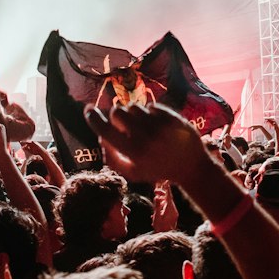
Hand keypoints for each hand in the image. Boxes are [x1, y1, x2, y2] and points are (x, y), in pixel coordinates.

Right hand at [85, 104, 209, 185]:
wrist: (191, 166)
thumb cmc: (158, 170)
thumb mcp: (132, 172)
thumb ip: (113, 158)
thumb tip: (100, 137)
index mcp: (133, 153)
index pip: (105, 131)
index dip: (93, 119)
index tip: (88, 110)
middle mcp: (145, 137)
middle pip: (118, 112)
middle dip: (116, 116)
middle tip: (123, 124)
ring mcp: (159, 125)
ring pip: (134, 107)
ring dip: (133, 114)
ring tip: (141, 126)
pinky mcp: (170, 117)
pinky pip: (150, 106)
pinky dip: (149, 113)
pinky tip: (155, 125)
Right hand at [152, 180, 179, 231]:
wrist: (166, 237)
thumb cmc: (161, 228)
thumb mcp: (157, 216)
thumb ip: (157, 206)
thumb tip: (157, 197)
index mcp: (170, 208)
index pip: (168, 196)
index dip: (166, 188)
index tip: (166, 181)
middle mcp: (173, 210)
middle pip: (167, 198)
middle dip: (162, 193)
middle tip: (155, 189)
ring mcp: (173, 213)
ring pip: (167, 203)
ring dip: (161, 198)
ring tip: (156, 195)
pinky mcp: (172, 216)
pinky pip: (167, 207)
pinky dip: (162, 204)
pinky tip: (158, 204)